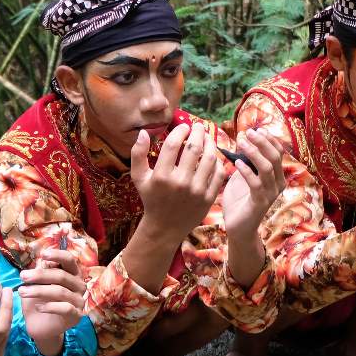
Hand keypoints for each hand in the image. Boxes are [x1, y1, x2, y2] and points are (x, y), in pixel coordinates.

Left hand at [19, 248, 86, 355]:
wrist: (40, 326)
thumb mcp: (35, 284)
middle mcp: (79, 285)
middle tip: (22, 276)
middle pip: (62, 276)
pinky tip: (38, 307)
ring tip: (22, 292)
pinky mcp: (76, 315)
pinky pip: (65, 308)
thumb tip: (41, 260)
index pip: (69, 260)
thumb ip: (40, 272)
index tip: (42, 255)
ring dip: (39, 291)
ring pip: (60, 292)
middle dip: (40, 275)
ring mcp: (79, 301)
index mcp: (72, 274)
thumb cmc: (38, 301)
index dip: (57, 255)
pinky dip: (50, 307)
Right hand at [131, 121, 225, 242]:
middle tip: (199, 126)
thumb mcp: (139, 178)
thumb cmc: (151, 199)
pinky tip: (213, 156)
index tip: (184, 127)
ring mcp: (196, 191)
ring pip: (210, 159)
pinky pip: (218, 174)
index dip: (181, 131)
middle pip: (194, 148)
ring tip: (207, 138)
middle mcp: (180, 182)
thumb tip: (144, 132)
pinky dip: (218, 162)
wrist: (164, 228)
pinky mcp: (208, 198)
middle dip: (198, 132)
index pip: (174, 144)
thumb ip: (138, 154)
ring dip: (210, 144)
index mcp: (162, 176)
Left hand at [220, 127, 285, 238]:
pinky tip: (236, 163)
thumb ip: (245, 161)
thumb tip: (242, 141)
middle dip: (262, 142)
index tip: (255, 129)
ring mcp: (271, 194)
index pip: (279, 152)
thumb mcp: (243, 176)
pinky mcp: (260, 203)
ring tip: (240, 142)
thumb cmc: (239, 201)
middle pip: (275, 157)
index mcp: (277, 176)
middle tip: (248, 132)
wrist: (238, 228)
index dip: (269, 139)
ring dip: (253, 152)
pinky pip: (256, 183)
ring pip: (267, 167)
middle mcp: (278, 184)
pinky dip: (246, 171)